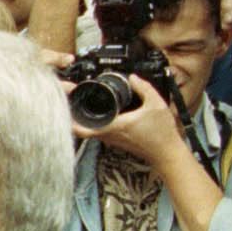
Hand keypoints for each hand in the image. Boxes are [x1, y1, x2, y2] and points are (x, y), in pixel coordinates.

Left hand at [66, 75, 184, 163]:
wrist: (167, 153)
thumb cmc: (162, 133)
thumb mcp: (156, 104)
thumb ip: (144, 88)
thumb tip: (133, 77)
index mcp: (114, 126)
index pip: (81, 128)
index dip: (68, 118)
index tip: (64, 105)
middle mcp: (109, 135)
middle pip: (81, 129)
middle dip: (72, 116)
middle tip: (69, 102)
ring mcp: (112, 140)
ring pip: (90, 131)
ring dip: (83, 121)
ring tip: (79, 106)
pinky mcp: (116, 142)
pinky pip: (99, 133)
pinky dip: (94, 125)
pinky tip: (98, 115)